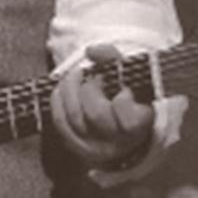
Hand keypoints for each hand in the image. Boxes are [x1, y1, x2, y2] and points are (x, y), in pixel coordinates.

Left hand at [51, 48, 160, 169]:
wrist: (121, 126)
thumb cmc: (129, 97)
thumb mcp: (131, 78)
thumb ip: (115, 60)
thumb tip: (93, 50)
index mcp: (139, 128)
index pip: (129, 119)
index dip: (123, 99)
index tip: (123, 89)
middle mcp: (116, 144)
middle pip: (96, 115)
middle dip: (90, 89)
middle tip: (92, 76)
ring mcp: (93, 147)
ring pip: (73, 117)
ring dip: (70, 89)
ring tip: (75, 75)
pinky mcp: (74, 146)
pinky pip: (59, 122)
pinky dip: (58, 101)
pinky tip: (63, 88)